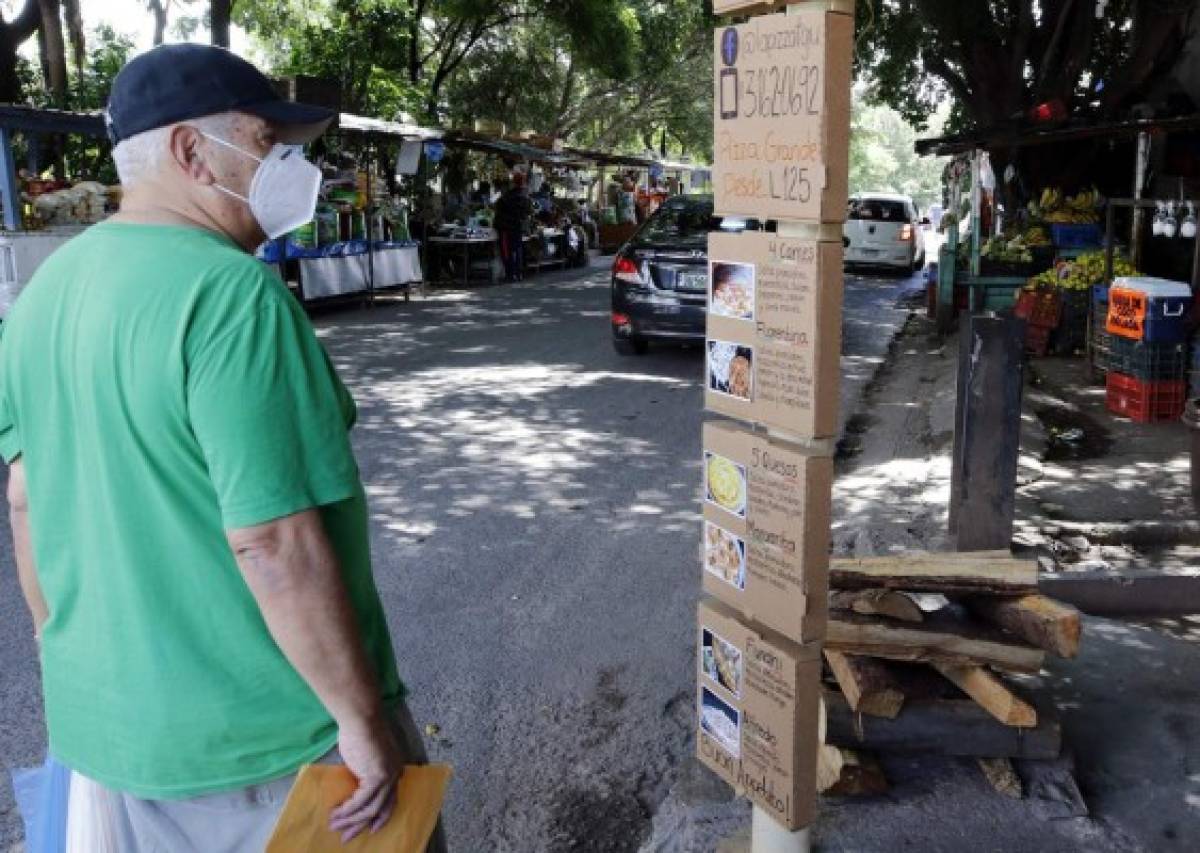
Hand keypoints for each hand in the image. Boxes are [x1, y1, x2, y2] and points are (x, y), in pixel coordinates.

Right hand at [328, 716, 404, 842]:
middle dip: (362, 825)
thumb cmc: (359, 732)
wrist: (361, 718)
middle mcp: (395, 775)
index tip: (369, 829)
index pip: (390, 800)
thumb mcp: (364, 757)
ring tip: (335, 826)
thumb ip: (364, 773)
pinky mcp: (377, 777)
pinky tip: (336, 814)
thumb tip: (353, 788)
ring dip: (351, 820)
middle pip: (381, 809)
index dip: (379, 816)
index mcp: (394, 769)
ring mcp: (387, 777)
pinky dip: (347, 810)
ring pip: (371, 809)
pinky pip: (360, 801)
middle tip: (347, 838)